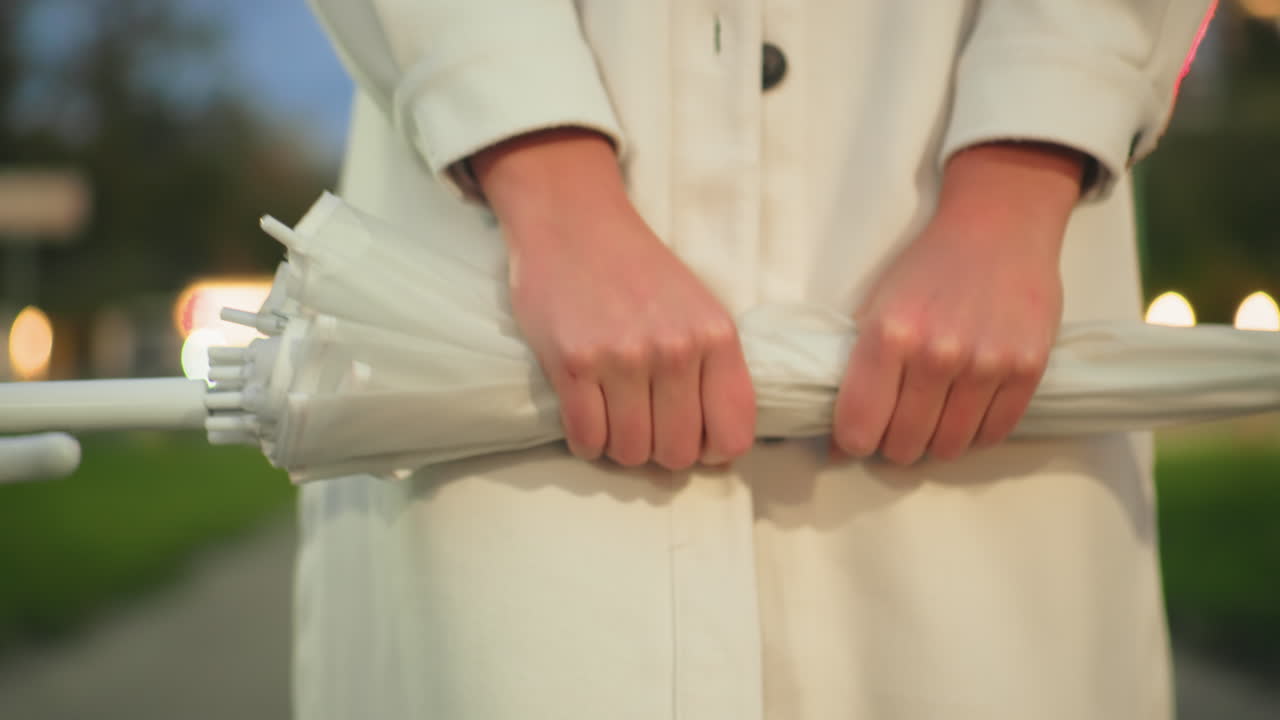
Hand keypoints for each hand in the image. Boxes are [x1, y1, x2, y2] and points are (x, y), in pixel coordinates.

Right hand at [472, 129, 755, 469]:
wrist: (574, 222)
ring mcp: (623, 358)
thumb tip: (720, 448)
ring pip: (630, 452)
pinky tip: (586, 417)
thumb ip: (715, 368)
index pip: (733, 435)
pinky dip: (586, 442)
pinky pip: (586, 438)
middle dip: (660, 451)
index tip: (692, 438)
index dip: (712, 451)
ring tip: (613, 416)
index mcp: (716, 337)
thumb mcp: (700, 309)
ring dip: (620, 446)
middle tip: (644, 424)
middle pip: (677, 453)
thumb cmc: (639, 272)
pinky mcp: (573, 364)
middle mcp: (675, 350)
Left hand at [832, 143, 1085, 463]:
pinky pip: (994, 433)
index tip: (858, 436)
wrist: (998, 228)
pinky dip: (976, 433)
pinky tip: (967, 410)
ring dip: (936, 442)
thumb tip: (838, 443)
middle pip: (904, 446)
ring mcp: (986, 364)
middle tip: (899, 426)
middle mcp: (936, 354)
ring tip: (934, 416)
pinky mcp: (1028, 368)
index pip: (858, 427)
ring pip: (949, 447)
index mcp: (888, 335)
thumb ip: (856, 370)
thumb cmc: (928, 269)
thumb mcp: (876, 306)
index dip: (853, 441)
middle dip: (895, 445)